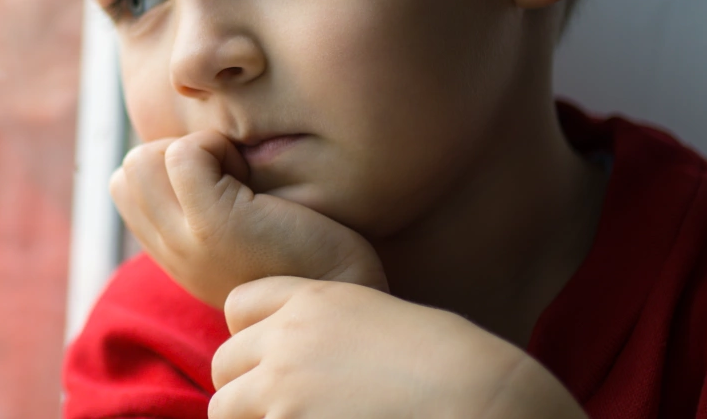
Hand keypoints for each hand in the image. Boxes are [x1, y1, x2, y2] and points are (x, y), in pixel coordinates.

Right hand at [109, 129, 386, 308]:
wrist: (348, 288)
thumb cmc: (310, 255)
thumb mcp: (242, 237)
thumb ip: (206, 210)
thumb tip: (190, 155)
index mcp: (174, 255)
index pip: (125, 186)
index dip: (166, 166)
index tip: (220, 179)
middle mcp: (170, 253)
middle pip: (128, 169)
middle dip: (176, 152)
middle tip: (232, 174)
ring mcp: (186, 241)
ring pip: (143, 159)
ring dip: (195, 148)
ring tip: (240, 174)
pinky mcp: (214, 225)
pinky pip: (184, 153)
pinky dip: (218, 146)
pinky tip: (254, 174)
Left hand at [212, 277, 585, 418]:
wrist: (481, 400)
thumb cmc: (453, 369)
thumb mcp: (385, 322)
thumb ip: (334, 332)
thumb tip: (313, 363)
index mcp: (315, 300)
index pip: (240, 305)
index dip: (255, 336)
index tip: (282, 361)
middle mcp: (287, 339)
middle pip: (224, 363)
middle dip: (247, 388)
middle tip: (290, 409)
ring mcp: (282, 390)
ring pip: (225, 408)